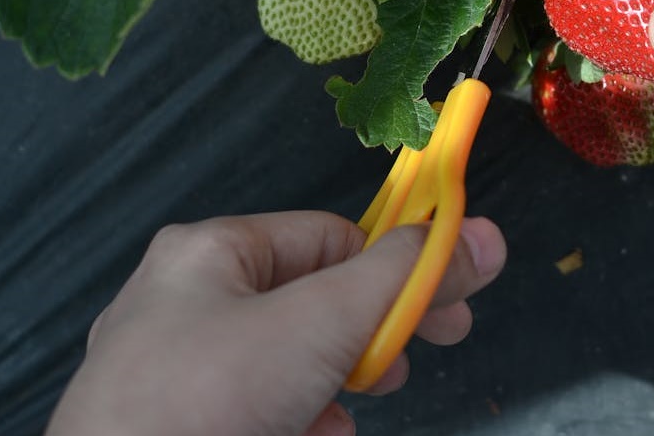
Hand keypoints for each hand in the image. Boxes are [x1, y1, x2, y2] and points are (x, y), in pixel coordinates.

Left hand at [46, 211, 506, 435]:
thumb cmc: (203, 404)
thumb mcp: (322, 323)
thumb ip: (404, 278)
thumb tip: (481, 239)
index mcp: (209, 254)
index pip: (332, 237)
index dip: (397, 267)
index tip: (449, 302)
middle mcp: (183, 304)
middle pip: (311, 301)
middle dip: (370, 335)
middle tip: (417, 360)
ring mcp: (172, 374)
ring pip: (285, 363)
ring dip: (334, 387)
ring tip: (350, 415)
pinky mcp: (173, 427)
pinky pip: (253, 410)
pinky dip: (295, 424)